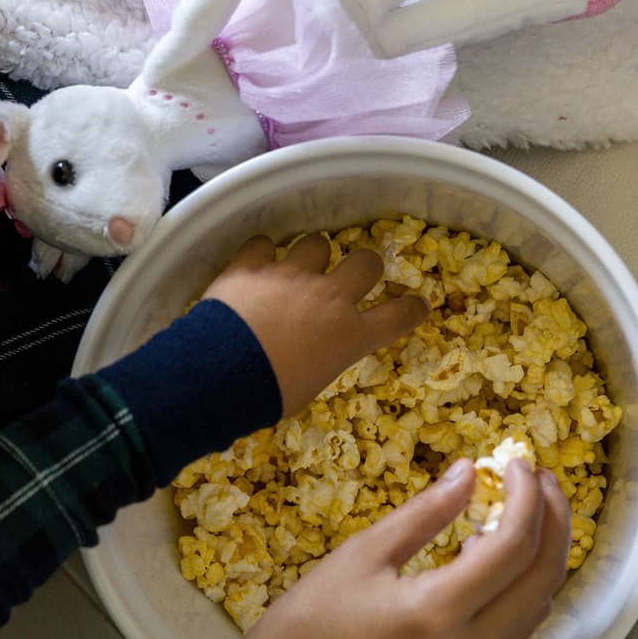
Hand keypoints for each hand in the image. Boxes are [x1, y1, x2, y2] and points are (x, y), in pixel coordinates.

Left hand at [203, 234, 426, 414]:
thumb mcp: (310, 385)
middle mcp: (329, 298)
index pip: (398, 316)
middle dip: (362, 267)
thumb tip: (314, 351)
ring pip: (317, 243)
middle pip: (367, 262)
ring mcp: (291, 276)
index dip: (411, 308)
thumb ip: (322, 357)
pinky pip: (263, 243)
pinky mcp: (254, 265)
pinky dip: (261, 253)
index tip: (416, 305)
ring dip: (310, 255)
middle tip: (348, 278)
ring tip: (295, 268)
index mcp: (350, 336)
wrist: (221, 377)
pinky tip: (255, 263)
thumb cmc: (268, 395)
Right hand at [231, 457, 571, 638]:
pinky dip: (515, 592)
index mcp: (437, 612)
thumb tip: (468, 473)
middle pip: (543, 580)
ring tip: (516, 515)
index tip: (517, 463)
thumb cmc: (305, 625)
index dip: (528, 497)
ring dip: (539, 559)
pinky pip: (510, 635)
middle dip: (552, 522)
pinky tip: (487, 564)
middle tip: (537, 481)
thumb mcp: (360, 556)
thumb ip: (424, 514)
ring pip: (536, 610)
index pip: (514, 545)